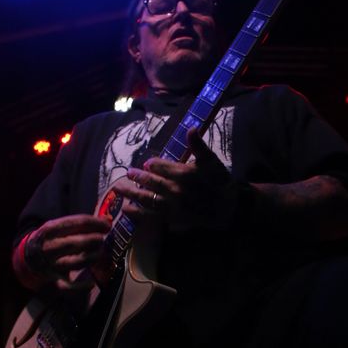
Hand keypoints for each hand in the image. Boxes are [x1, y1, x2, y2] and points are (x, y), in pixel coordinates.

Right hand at [23, 214, 110, 289]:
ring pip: (73, 263)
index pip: (75, 223)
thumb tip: (107, 219)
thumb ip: (81, 224)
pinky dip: (81, 287)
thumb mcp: (59, 228)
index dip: (95, 223)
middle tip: (103, 240)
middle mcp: (48, 248)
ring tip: (100, 254)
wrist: (26, 260)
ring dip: (91, 258)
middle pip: (74, 243)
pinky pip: (68, 287)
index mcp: (49, 230)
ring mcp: (50, 266)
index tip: (107, 226)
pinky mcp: (52, 283)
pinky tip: (91, 283)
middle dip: (93, 240)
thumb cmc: (51, 241)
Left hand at [113, 128, 238, 231]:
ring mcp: (172, 206)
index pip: (161, 166)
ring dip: (131, 193)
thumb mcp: (211, 160)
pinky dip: (137, 213)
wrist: (229, 208)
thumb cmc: (220, 181)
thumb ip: (198, 145)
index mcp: (183, 173)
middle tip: (128, 173)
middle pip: (150, 182)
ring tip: (118, 188)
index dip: (152, 164)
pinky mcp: (172, 219)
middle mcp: (175, 189)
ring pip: (147, 198)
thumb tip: (190, 128)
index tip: (147, 164)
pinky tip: (126, 209)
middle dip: (137, 177)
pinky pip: (150, 216)